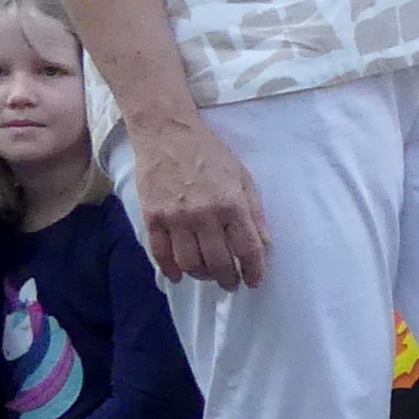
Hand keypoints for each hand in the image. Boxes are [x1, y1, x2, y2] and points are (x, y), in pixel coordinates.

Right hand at [130, 118, 269, 290]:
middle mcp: (205, 215)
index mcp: (232, 204)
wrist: (168, 134)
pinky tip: (179, 275)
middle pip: (219, 262)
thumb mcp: (243, 178)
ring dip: (202, 275)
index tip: (254, 281)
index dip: (253, 270)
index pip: (248, 249)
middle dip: (228, 279)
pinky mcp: (152, 218)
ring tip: (208, 275)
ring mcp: (176, 218)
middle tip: (231, 283)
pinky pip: (161, 254)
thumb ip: (255, 212)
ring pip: (190, 263)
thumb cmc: (210, 154)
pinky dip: (171, 270)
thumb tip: (265, 244)